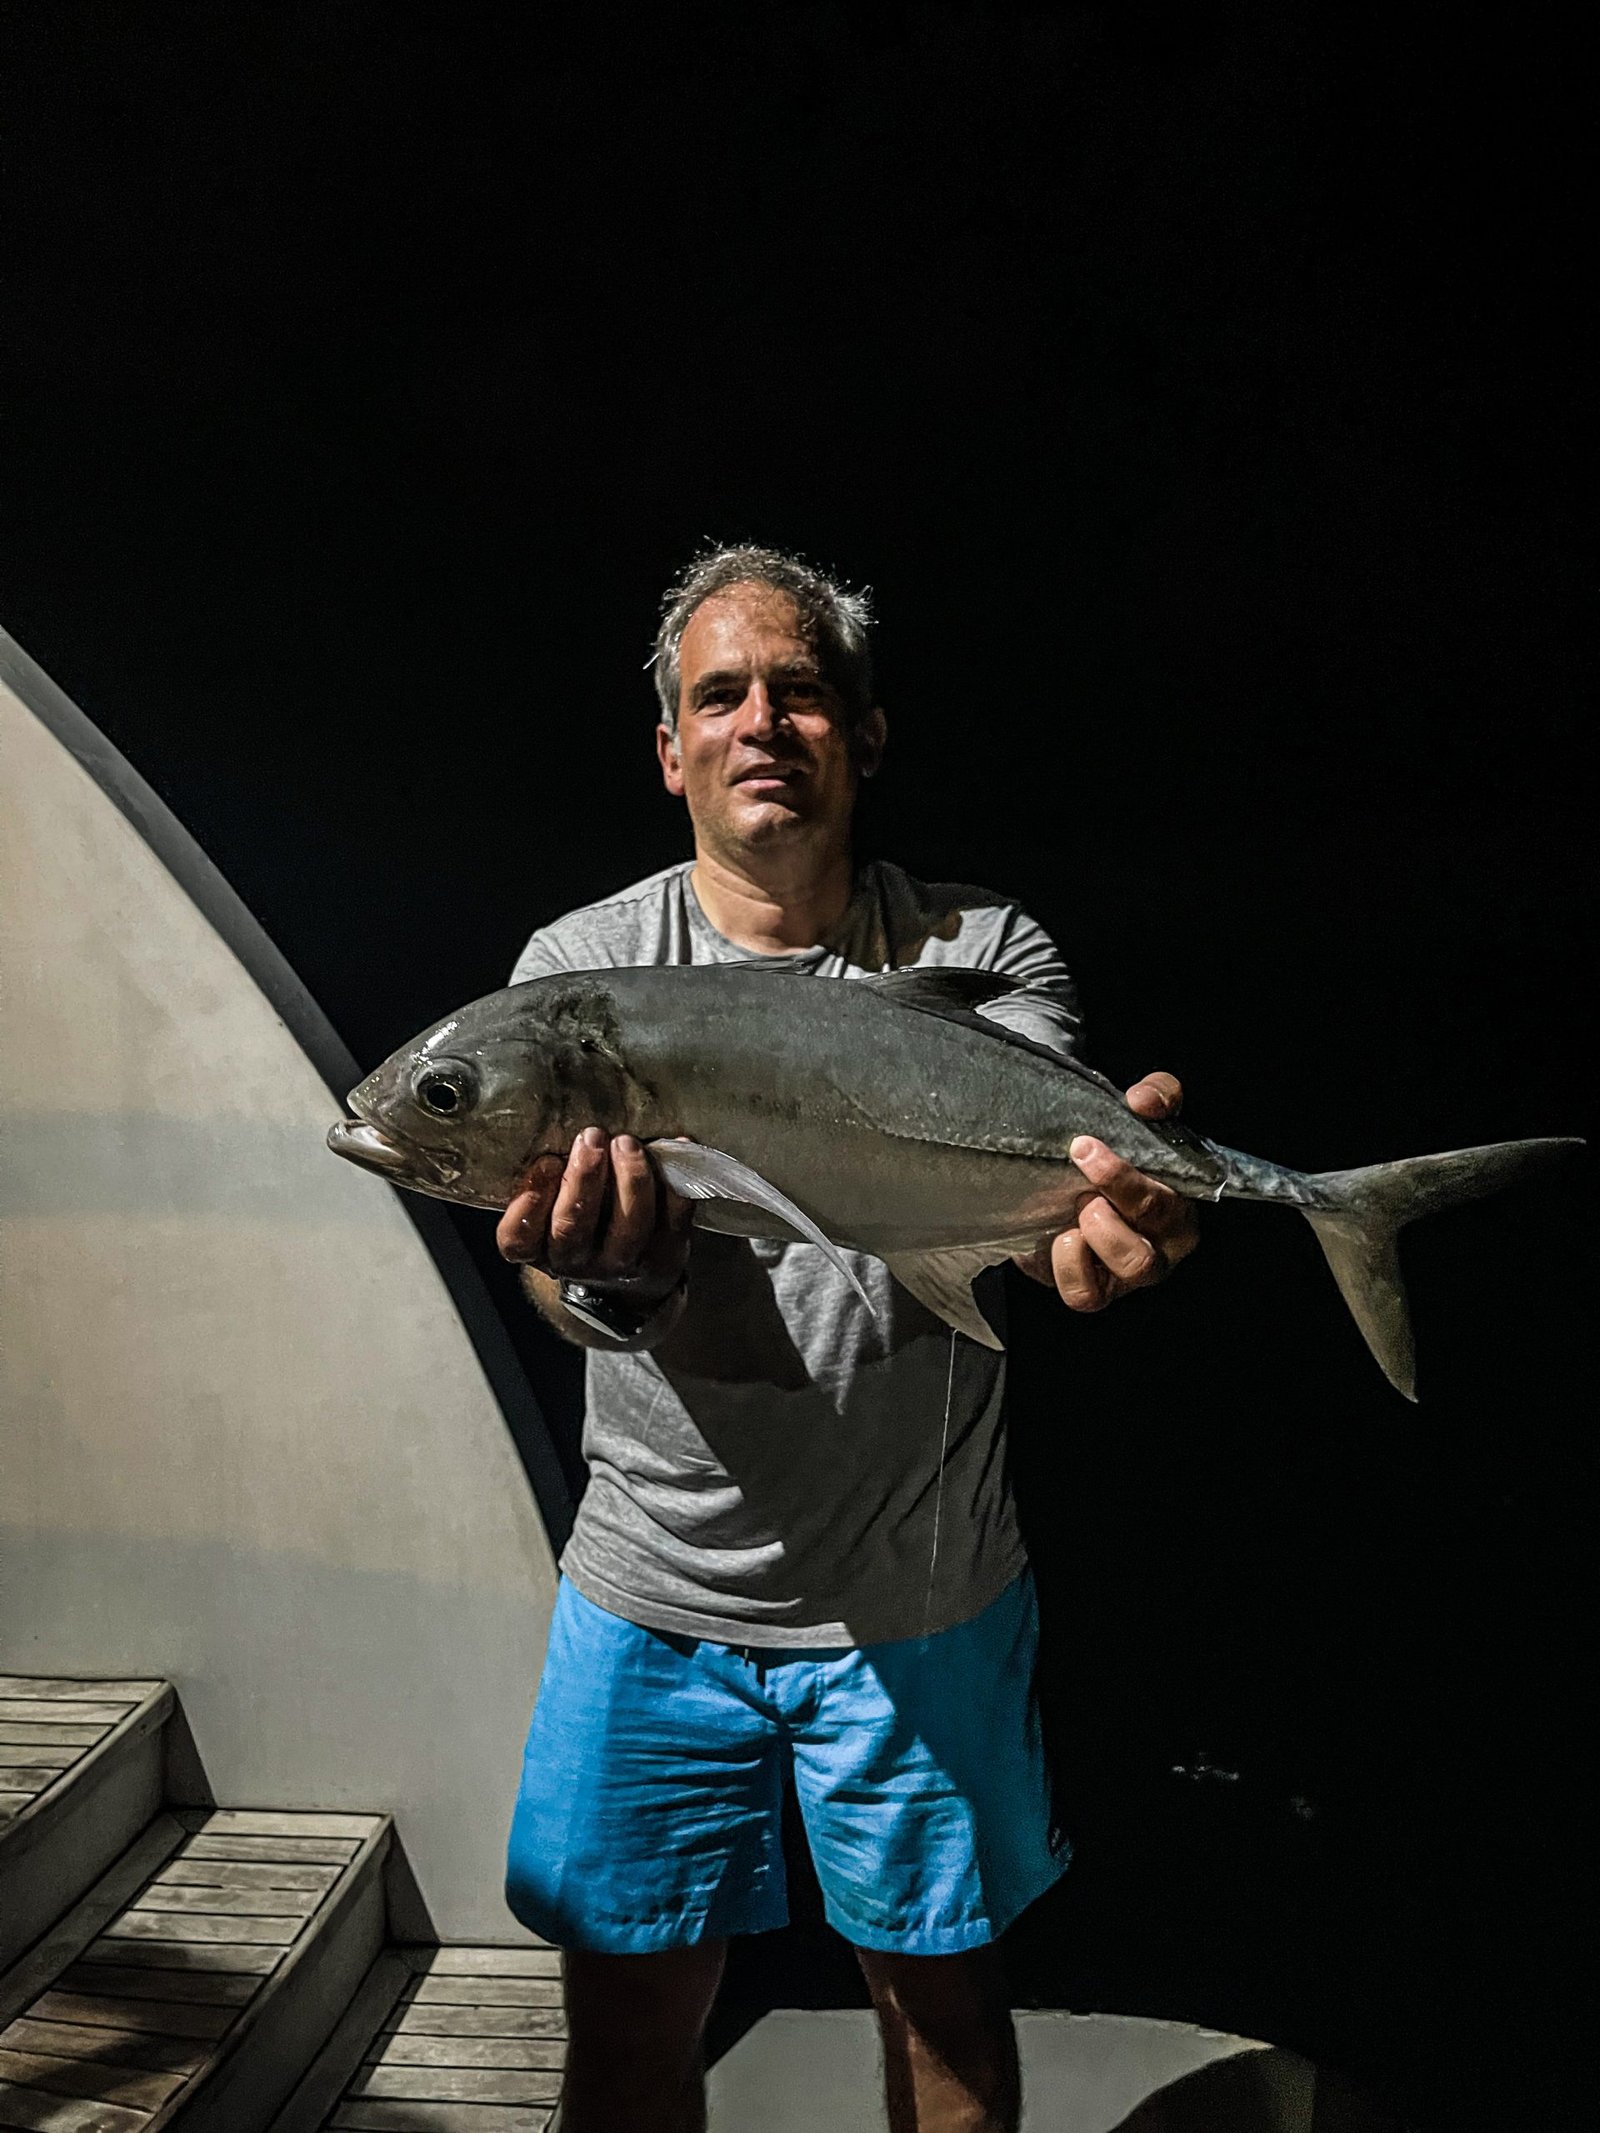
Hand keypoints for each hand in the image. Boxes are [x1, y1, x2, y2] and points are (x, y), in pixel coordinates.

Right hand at [496, 1128, 690, 1295]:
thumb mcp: (549, 1209)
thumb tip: (562, 1127)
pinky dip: (675, 1187)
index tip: (546, 1162)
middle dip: (584, 1178)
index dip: (528, 1203)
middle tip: (591, 1137)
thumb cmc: (580, 1222)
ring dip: (629, 1181)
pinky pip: (672, 1224)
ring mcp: (621, 1264)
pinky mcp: (663, 1258)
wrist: (624, 1281)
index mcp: (539, 1248)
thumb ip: (550, 1179)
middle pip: (573, 1227)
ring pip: (627, 1228)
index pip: (519, 1238)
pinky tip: (675, 1150)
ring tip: (627, 1144)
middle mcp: (575, 1261)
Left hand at [1013, 1071, 1200, 1312]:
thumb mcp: (1148, 1115)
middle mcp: (1156, 1253)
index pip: (1162, 1207)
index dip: (1121, 1179)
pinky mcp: (1087, 1286)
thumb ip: (1159, 1094)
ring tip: (1069, 1218)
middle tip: (1080, 1192)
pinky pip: (1077, 1293)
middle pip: (1138, 1260)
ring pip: (1097, 1292)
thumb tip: (1143, 1100)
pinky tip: (1053, 1234)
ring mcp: (1119, 1278)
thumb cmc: (1129, 1148)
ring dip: (1078, 1249)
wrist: (1087, 1170)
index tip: (1083, 1147)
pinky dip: (1058, 1267)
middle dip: (1101, 1224)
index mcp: (1178, 1213)